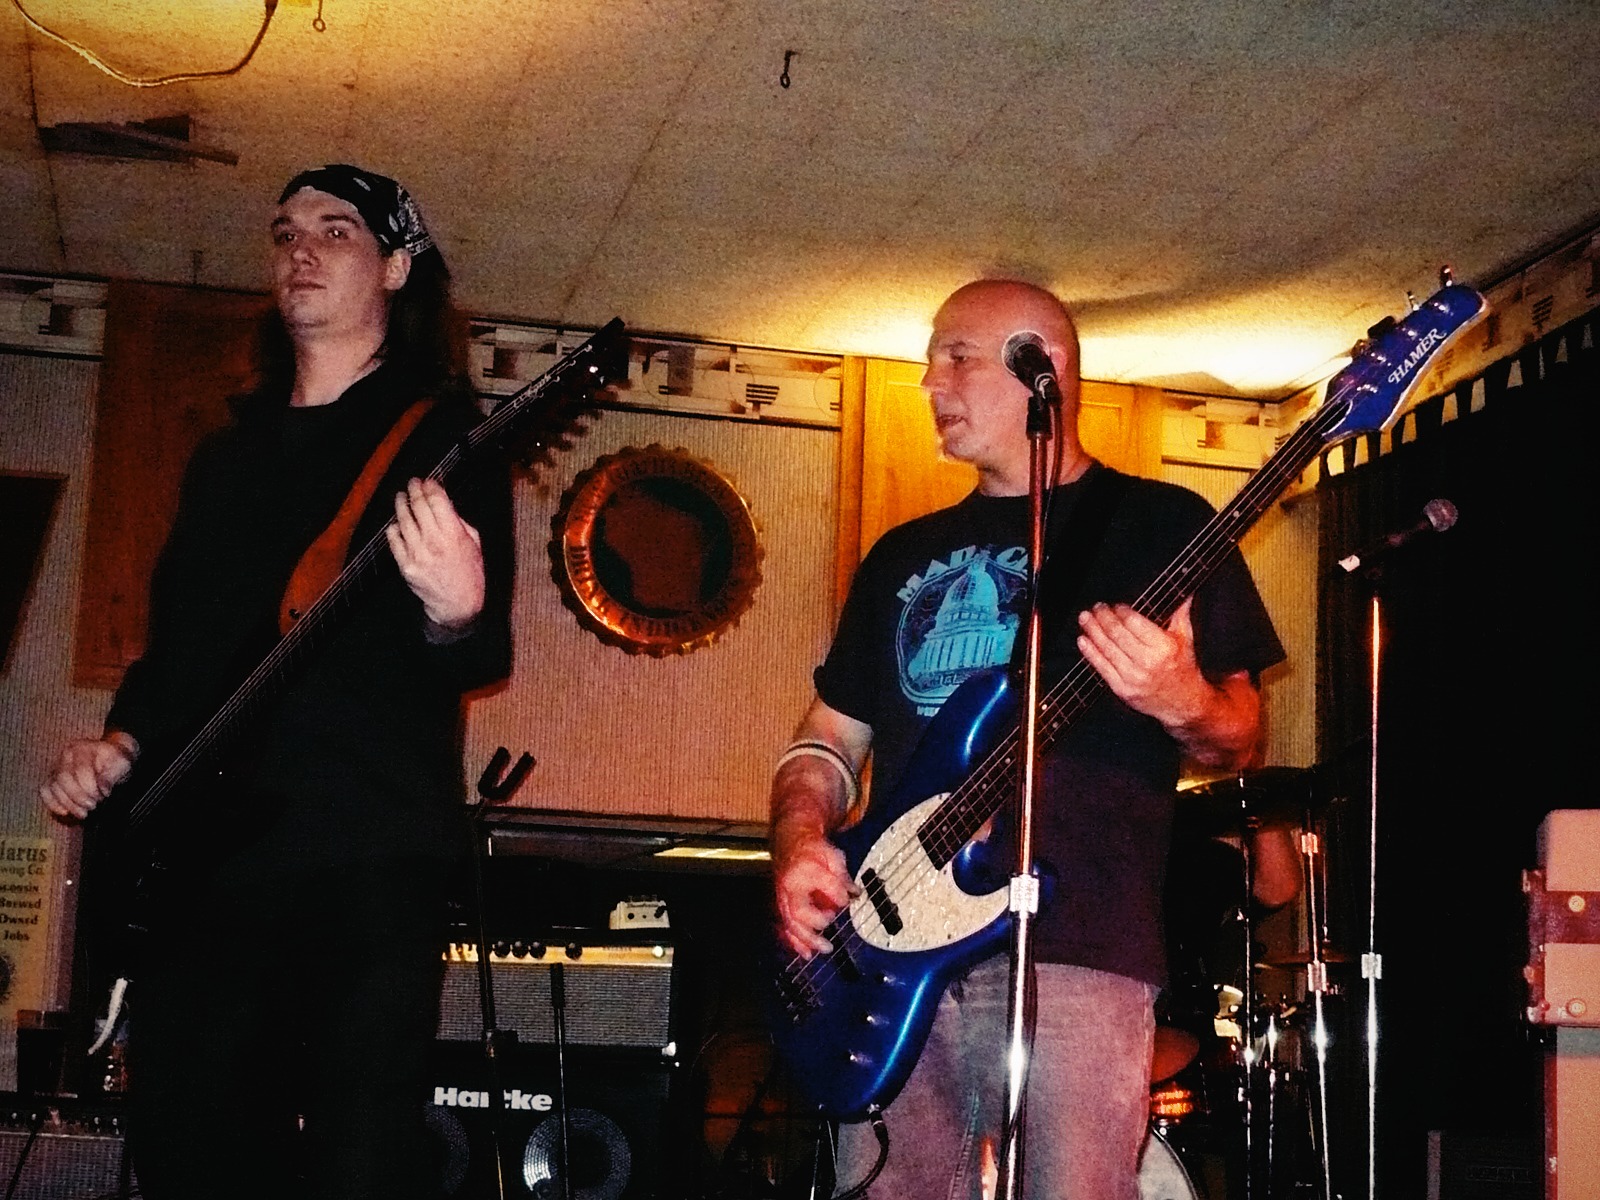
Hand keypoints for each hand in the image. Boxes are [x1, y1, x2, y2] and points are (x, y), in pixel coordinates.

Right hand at [39, 733, 138, 821]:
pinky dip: (53, 803)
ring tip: (83, 812)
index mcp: (82, 747)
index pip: (80, 769)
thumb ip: (112, 774)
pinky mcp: (53, 779)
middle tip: (92, 806)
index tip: (103, 796)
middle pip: (63, 778)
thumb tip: (103, 788)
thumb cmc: (116, 760)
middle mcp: (66, 756)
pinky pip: (45, 792)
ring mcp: (57, 767)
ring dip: (68, 803)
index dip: (90, 786)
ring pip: (53, 786)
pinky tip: (65, 812)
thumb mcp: (121, 763)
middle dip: (78, 796)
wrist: (112, 758)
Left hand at [386, 478, 484, 628]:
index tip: (429, 481)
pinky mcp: (406, 564)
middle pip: (419, 505)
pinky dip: (394, 527)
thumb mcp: (474, 543)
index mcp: (454, 534)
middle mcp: (434, 541)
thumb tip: (444, 502)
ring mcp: (417, 553)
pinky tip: (397, 522)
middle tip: (413, 483)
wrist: (458, 604)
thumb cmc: (470, 573)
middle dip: (415, 490)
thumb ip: (459, 522)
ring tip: (401, 497)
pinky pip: (394, 539)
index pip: (437, 500)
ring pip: (404, 519)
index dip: (431, 486)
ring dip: (401, 504)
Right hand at [773, 824, 856, 958]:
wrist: (790, 845)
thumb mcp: (832, 855)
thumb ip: (843, 876)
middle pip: (799, 911)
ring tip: (825, 947)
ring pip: (791, 924)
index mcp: (805, 869)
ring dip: (807, 939)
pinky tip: (807, 953)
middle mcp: (791, 887)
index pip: (823, 883)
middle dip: (816, 923)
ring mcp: (785, 899)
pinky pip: (787, 928)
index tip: (850, 898)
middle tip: (832, 924)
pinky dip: (796, 943)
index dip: (838, 894)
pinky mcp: (784, 908)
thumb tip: (854, 893)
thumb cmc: (812, 851)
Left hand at [1076, 597, 1211, 727]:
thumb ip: (1181, 614)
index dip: (1120, 611)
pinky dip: (1090, 653)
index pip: (1134, 623)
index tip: (1115, 606)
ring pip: (1107, 649)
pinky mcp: (1122, 689)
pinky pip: (1101, 668)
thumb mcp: (1185, 639)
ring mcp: (1133, 677)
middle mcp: (1148, 662)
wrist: (1183, 703)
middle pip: (1117, 634)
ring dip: (1092, 631)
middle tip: (1096, 608)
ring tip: (1085, 619)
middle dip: (1102, 618)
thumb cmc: (1183, 669)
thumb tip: (1184, 593)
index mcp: (1163, 647)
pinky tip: (1083, 641)